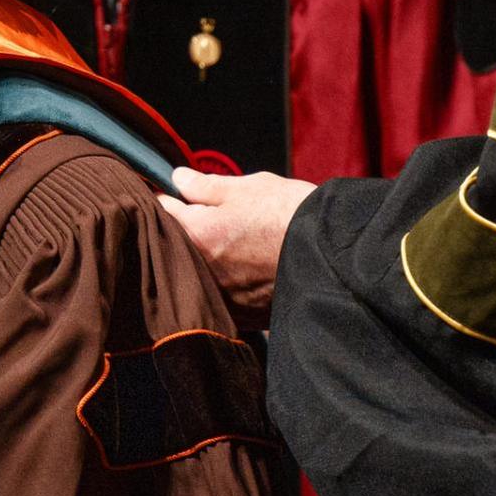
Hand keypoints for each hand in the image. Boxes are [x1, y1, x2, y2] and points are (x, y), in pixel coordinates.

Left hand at [161, 168, 313, 316]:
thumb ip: (206, 185)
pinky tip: (248, 274)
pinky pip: (224, 299)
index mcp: (196, 234)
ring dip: (209, 263)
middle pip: (180, 247)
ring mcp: (220, 297)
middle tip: (216, 222)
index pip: (164, 210)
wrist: (331, 256)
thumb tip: (178, 179)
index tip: (183, 197)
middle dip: (190, 234)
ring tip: (237, 249)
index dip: (173, 199)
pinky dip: (229, 287)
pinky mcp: (242, 316)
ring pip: (200, 275)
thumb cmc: (288, 215)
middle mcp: (201, 271)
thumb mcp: (247, 188)